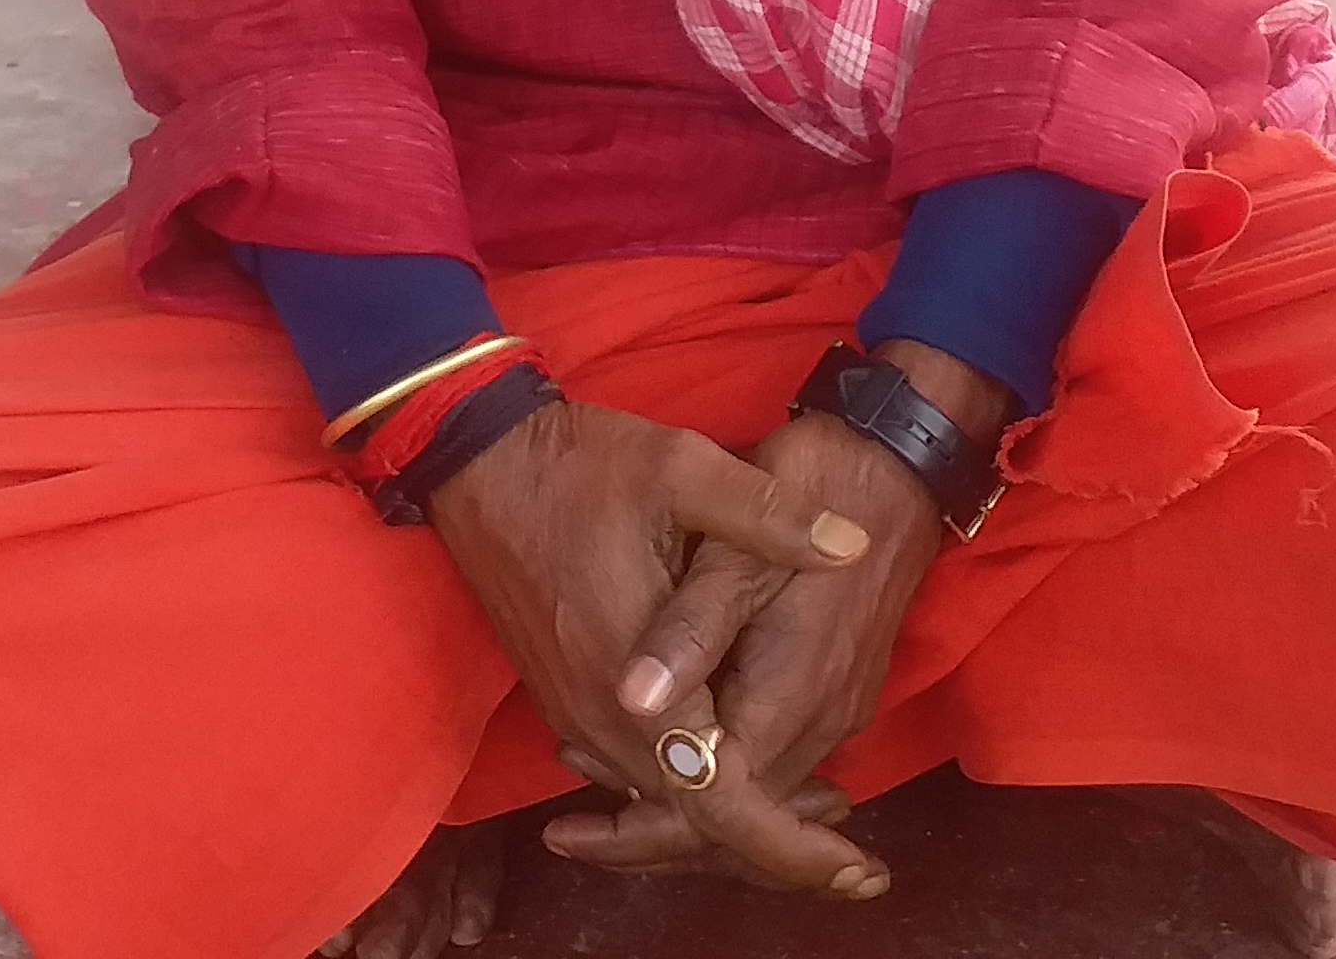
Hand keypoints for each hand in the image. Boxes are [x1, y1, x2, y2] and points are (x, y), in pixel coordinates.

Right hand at [425, 397, 888, 900]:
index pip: (718, 802)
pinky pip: (636, 772)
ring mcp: (577, 715)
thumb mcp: (681, 469)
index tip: (856, 873)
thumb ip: (769, 516)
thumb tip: (852, 546)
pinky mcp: (566, 699)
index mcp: (637, 681)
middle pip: (695, 823)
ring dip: (737, 816)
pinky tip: (741, 767)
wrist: (477, 463)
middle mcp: (602, 719)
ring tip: (820, 819)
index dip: (789, 846)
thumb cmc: (580, 465)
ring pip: (663, 803)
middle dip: (778, 846)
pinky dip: (694, 788)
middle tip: (859, 866)